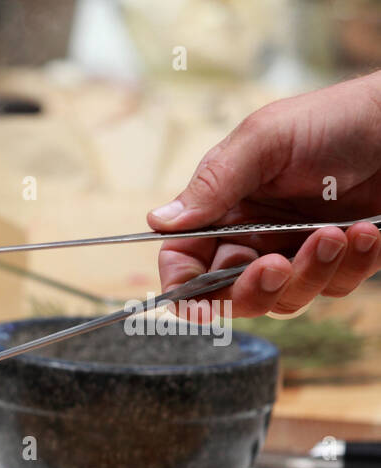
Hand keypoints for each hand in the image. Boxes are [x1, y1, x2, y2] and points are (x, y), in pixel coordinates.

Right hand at [149, 72, 380, 318]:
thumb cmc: (338, 118)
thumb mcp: (266, 139)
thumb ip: (213, 183)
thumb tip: (157, 221)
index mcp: (225, 208)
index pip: (186, 260)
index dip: (183, 286)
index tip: (198, 300)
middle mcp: (255, 236)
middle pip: (228, 295)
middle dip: (249, 290)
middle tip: (274, 266)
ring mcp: (298, 252)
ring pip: (283, 300)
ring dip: (308, 274)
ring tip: (336, 233)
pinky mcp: (341, 262)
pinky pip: (334, 289)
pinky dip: (349, 265)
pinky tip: (365, 231)